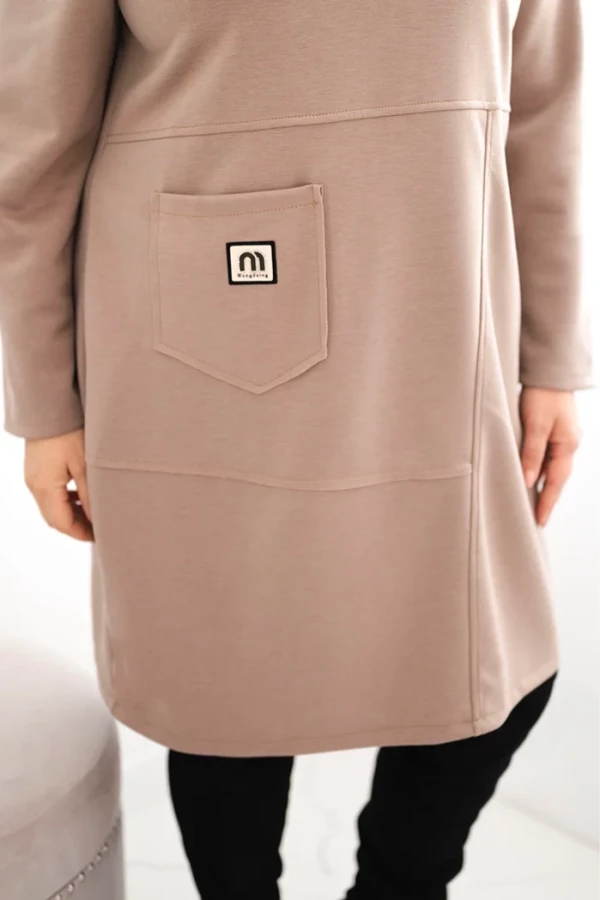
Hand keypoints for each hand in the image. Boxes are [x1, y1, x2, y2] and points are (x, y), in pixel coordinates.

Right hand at [24, 428, 93, 540]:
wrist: (48, 407)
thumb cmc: (68, 432)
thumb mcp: (84, 464)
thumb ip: (89, 494)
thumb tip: (96, 518)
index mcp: (45, 487)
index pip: (62, 523)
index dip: (80, 533)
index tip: (99, 536)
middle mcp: (34, 486)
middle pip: (54, 518)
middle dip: (75, 526)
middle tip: (98, 528)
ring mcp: (32, 478)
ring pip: (50, 507)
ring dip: (70, 514)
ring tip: (92, 513)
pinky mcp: (35, 470)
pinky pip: (48, 494)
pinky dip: (63, 500)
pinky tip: (79, 496)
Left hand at [519, 387, 582, 526]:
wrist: (550, 369)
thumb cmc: (542, 395)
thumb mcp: (535, 426)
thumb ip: (531, 454)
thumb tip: (529, 482)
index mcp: (567, 445)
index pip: (556, 481)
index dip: (547, 502)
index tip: (540, 521)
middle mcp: (568, 443)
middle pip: (556, 476)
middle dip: (547, 496)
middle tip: (536, 517)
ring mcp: (563, 436)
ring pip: (552, 466)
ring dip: (543, 482)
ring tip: (531, 500)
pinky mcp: (555, 428)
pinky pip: (548, 454)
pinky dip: (540, 467)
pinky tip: (531, 473)